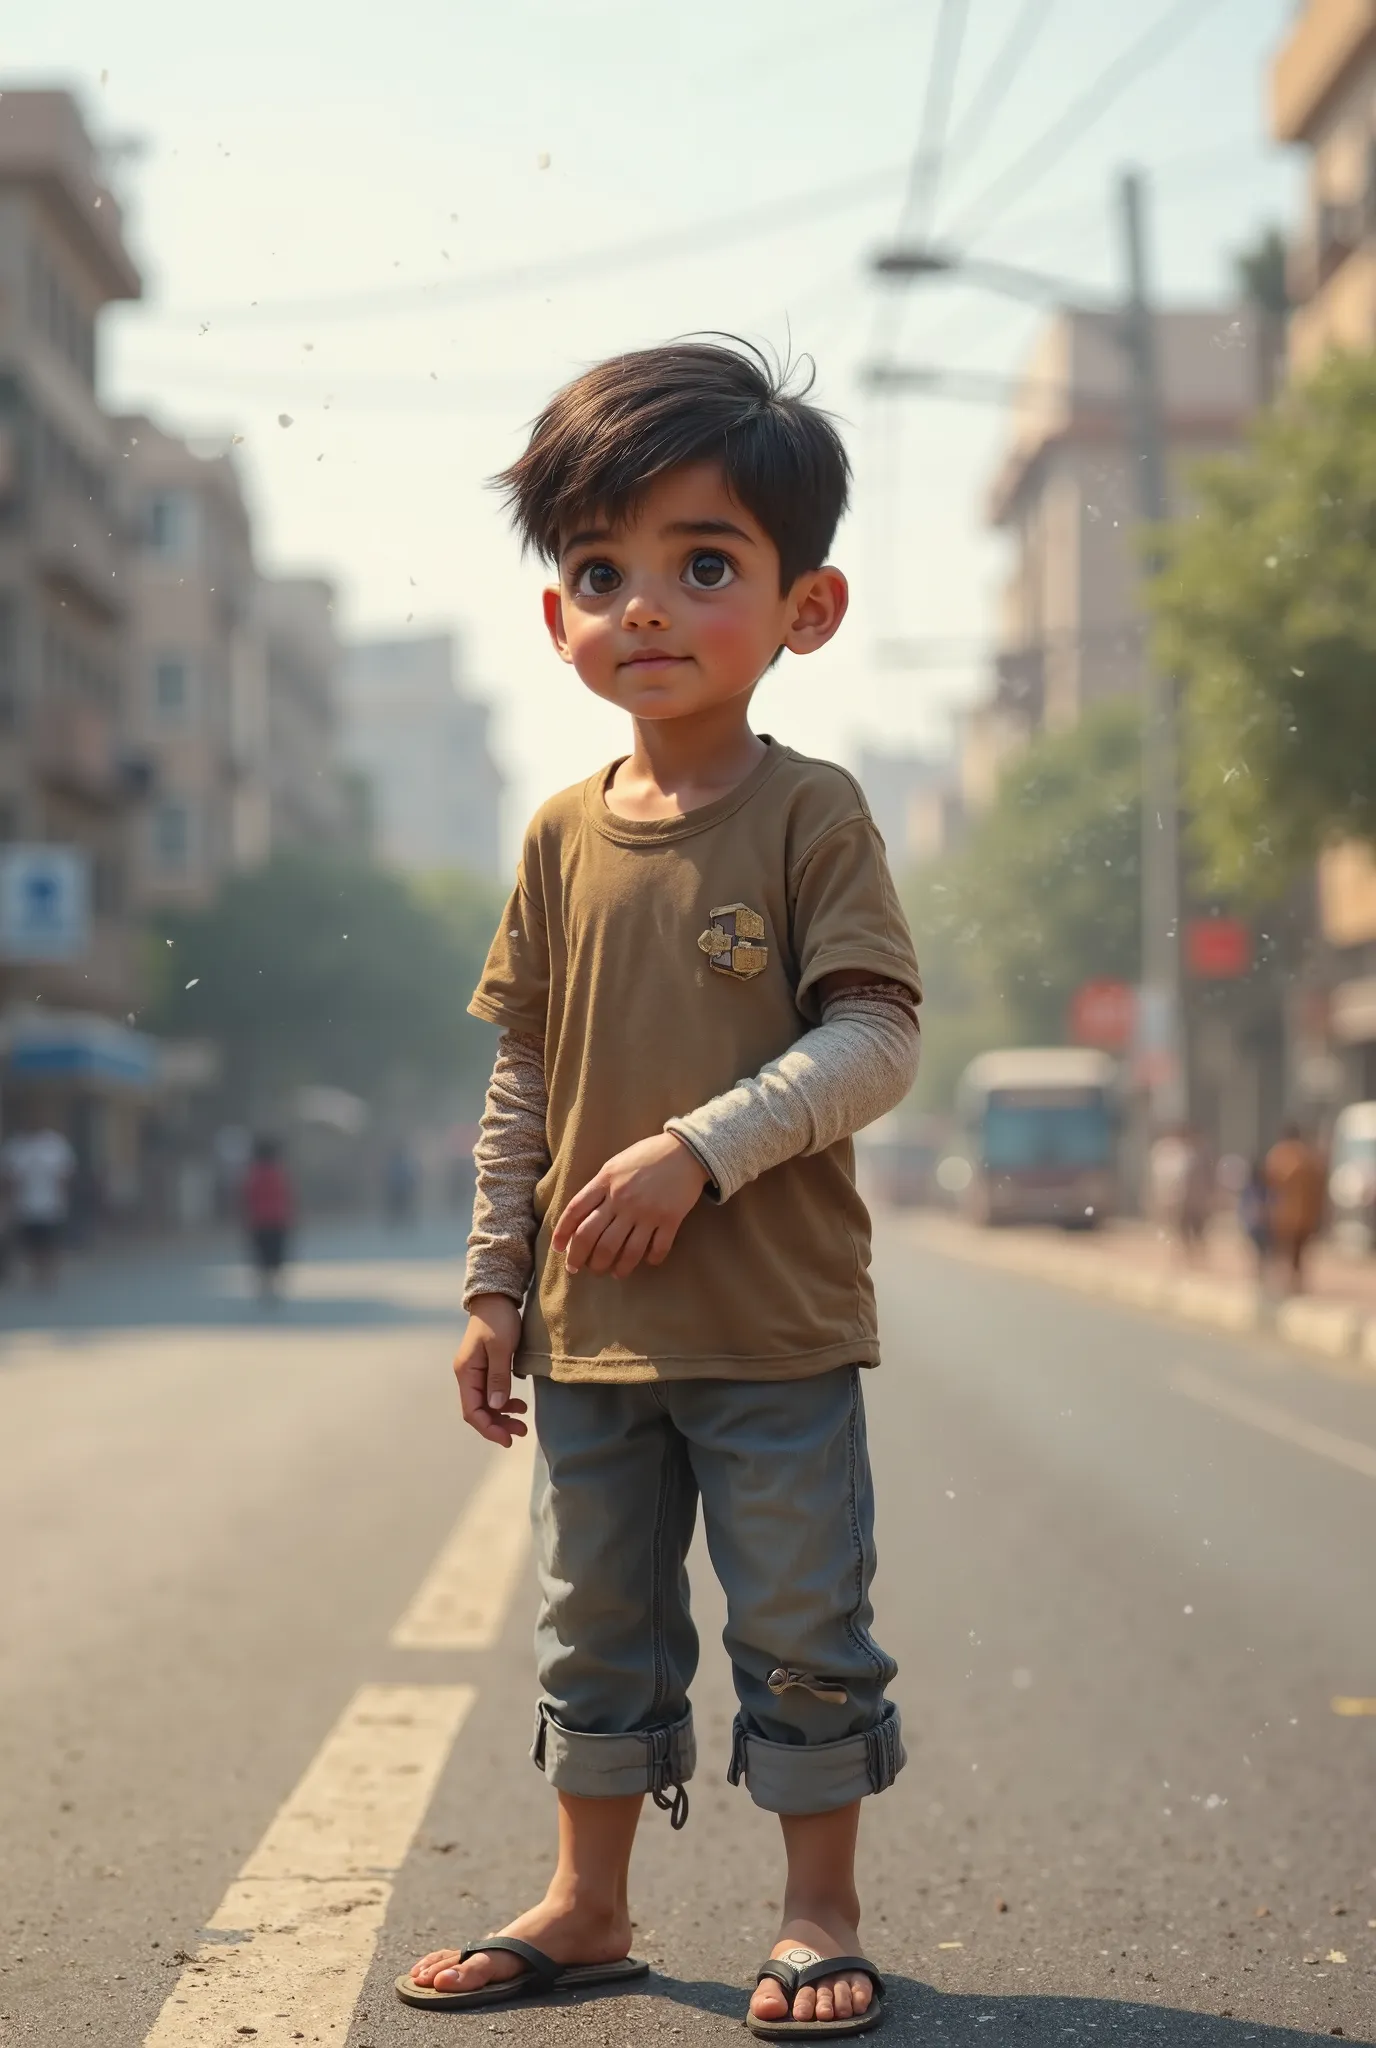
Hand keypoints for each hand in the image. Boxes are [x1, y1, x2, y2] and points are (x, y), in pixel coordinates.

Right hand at [453, 1294, 527, 1446]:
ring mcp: (475, 1372)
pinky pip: (491, 1393)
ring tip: (523, 1421)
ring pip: (485, 1404)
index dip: (489, 1428)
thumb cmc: (499, 1320)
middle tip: (521, 1431)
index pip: (472, 1411)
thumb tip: (497, 1407)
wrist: (496, 1298)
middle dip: (498, 1425)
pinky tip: (517, 1404)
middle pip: (478, 1410)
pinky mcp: (486, 1367)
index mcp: (467, 1373)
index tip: (508, 1438)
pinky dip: (503, 1402)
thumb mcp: (501, 1348)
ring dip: (502, 1415)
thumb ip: (498, 1378)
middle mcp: (467, 1375)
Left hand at [552, 1133, 709, 1278]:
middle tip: (579, 1269)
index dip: (562, 1233)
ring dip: (613, 1267)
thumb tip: (580, 1216)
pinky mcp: (670, 1220)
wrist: (686, 1150)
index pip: (575, 1211)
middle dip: (581, 1259)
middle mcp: (622, 1199)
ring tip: (611, 1272)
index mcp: (606, 1181)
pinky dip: (650, 1260)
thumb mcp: (615, 1165)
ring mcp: (647, 1212)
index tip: (558, 1250)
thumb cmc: (647, 1156)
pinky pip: (657, 1249)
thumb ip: (598, 1187)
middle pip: (593, 1238)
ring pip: (623, 1251)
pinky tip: (646, 1262)